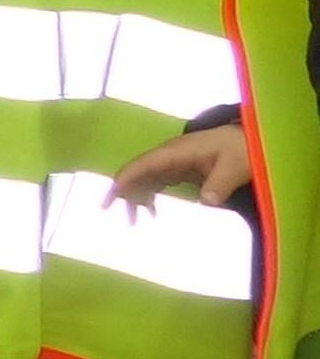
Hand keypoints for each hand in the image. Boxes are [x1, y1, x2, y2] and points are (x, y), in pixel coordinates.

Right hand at [109, 122, 256, 210]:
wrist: (247, 138)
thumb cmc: (240, 148)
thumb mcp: (235, 166)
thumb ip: (220, 183)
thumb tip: (206, 202)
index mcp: (176, 152)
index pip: (144, 164)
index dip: (126, 178)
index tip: (112, 196)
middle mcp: (168, 155)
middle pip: (139, 172)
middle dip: (127, 193)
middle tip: (127, 218)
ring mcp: (173, 161)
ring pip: (146, 178)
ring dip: (137, 196)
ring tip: (135, 220)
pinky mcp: (179, 168)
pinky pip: (157, 181)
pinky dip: (150, 195)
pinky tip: (152, 211)